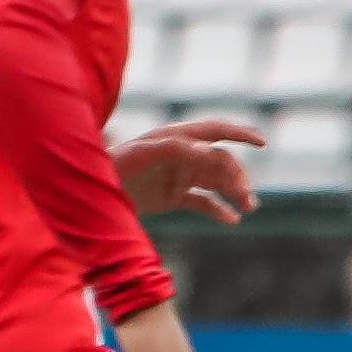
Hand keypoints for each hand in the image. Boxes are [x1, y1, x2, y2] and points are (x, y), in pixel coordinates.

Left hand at [112, 117, 262, 223]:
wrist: (88, 193)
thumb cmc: (111, 167)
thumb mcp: (140, 154)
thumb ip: (173, 148)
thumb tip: (208, 149)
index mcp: (176, 138)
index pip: (215, 130)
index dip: (240, 133)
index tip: (262, 142)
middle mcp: (182, 155)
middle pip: (222, 161)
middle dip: (238, 176)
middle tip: (247, 197)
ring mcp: (179, 176)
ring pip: (217, 182)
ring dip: (235, 193)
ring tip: (248, 208)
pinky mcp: (173, 196)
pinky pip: (203, 203)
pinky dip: (219, 211)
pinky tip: (232, 220)